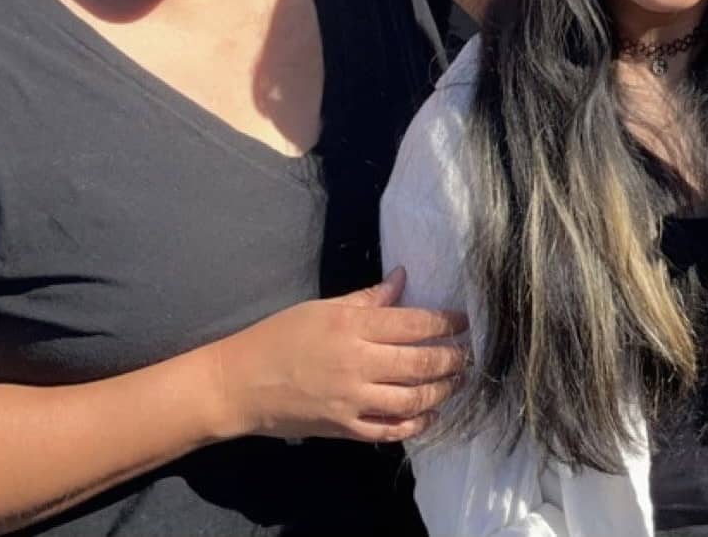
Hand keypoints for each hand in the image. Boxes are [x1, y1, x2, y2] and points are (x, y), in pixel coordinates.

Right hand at [205, 267, 468, 443]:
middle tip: (469, 353)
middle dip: (454, 358)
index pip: (414, 323)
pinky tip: (430, 415)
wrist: (238, 384)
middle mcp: (357, 363)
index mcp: (351, 326)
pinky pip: (390, 430)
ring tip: (457, 381)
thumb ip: (367, 298)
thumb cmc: (278, 337)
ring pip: (413, 399)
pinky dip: (416, 424)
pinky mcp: (345, 428)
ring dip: (443, 391)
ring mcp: (352, 400)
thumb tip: (403, 279)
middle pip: (421, 362)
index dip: (447, 323)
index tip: (465, 321)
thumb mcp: (321, 308)